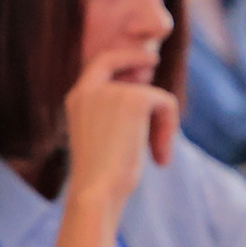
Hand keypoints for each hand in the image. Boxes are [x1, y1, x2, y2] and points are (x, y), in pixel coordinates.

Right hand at [64, 48, 178, 215]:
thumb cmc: (100, 176)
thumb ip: (116, 113)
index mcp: (76, 100)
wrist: (96, 190)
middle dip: (138, 56)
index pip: (98, 64)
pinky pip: (167, 104)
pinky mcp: (135, 98)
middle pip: (120, 59)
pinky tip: (160, 156)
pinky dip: (170, 130)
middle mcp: (89, 90)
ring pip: (152, 94)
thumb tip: (147, 94)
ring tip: (157, 153)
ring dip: (162, 124)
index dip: (122, 57)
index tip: (145, 61)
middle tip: (154, 61)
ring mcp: (111, 91)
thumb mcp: (103, 137)